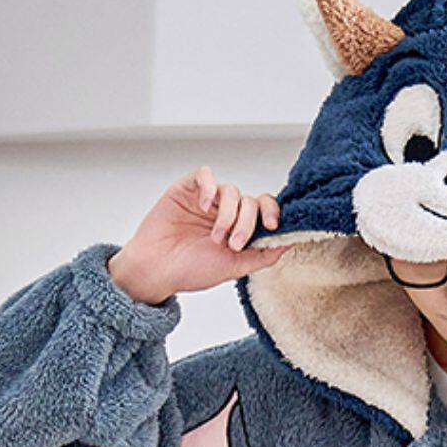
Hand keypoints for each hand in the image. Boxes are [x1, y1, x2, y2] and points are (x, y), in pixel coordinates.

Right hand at [108, 168, 285, 304]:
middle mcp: (225, 212)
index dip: (272, 213)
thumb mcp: (234, 268)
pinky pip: (206, 175)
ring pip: (231, 191)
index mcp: (239, 229)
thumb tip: (290, 243)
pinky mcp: (188, 188)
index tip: (272, 226)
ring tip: (216, 237)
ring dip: (228, 214)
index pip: (264, 210)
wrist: (156, 270)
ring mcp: (207, 199)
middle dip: (246, 223)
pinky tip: (204, 205)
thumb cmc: (190, 271)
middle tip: (233, 243)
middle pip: (251, 201)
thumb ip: (262, 255)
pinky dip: (209, 187)